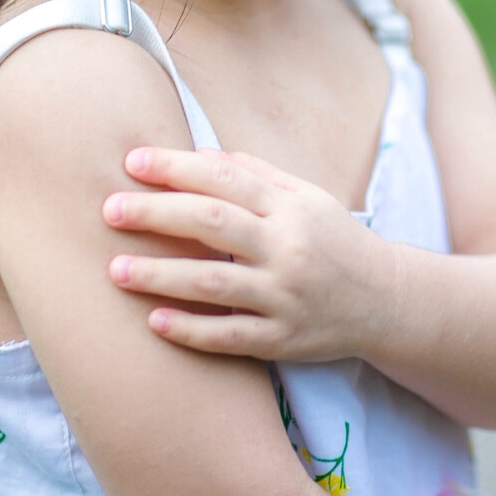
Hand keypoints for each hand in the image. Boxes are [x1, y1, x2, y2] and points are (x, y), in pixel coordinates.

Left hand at [103, 147, 393, 362]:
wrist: (386, 301)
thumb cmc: (336, 240)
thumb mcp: (307, 197)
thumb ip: (258, 175)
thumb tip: (202, 155)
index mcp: (290, 207)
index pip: (225, 179)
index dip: (177, 168)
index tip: (132, 162)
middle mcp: (286, 248)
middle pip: (213, 223)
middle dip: (157, 213)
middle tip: (110, 209)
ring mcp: (284, 296)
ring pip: (214, 282)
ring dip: (160, 274)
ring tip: (116, 269)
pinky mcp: (282, 339)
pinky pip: (230, 336)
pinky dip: (191, 330)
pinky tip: (153, 322)